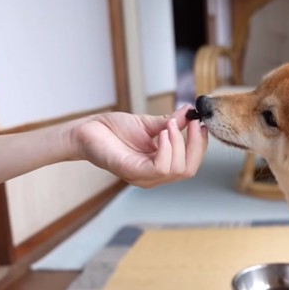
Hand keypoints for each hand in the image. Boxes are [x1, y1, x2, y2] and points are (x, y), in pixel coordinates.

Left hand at [71, 105, 208, 187]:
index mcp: (160, 166)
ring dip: (179, 143)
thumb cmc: (113, 130)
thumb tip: (190, 112)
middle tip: (191, 124)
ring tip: (169, 125)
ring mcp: (143, 177)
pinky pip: (160, 168)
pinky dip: (167, 149)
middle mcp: (153, 176)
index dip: (200, 145)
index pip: (190, 164)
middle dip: (195, 146)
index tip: (200, 124)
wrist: (87, 129)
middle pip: (188, 170)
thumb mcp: (149, 124)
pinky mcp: (131, 172)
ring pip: (177, 170)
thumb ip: (170, 123)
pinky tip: (162, 133)